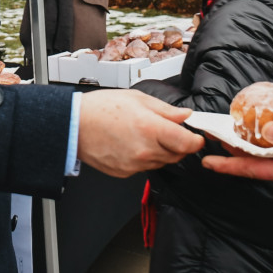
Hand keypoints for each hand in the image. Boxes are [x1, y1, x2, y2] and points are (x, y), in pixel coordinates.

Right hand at [77, 90, 204, 177]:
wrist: (75, 125)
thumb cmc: (102, 108)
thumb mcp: (138, 99)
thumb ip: (166, 110)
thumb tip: (185, 115)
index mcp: (150, 129)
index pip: (187, 143)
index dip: (196, 141)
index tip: (197, 136)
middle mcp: (145, 151)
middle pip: (177, 155)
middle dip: (179, 144)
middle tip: (170, 131)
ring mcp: (134, 165)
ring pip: (162, 162)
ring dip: (162, 151)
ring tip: (146, 135)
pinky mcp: (125, 173)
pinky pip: (145, 167)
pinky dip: (145, 158)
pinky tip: (133, 144)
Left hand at [202, 121, 272, 201]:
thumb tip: (268, 129)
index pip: (250, 168)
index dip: (227, 164)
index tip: (207, 161)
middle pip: (255, 166)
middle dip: (235, 155)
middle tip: (218, 142)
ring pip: (268, 166)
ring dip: (252, 154)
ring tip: (239, 139)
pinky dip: (271, 156)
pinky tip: (272, 147)